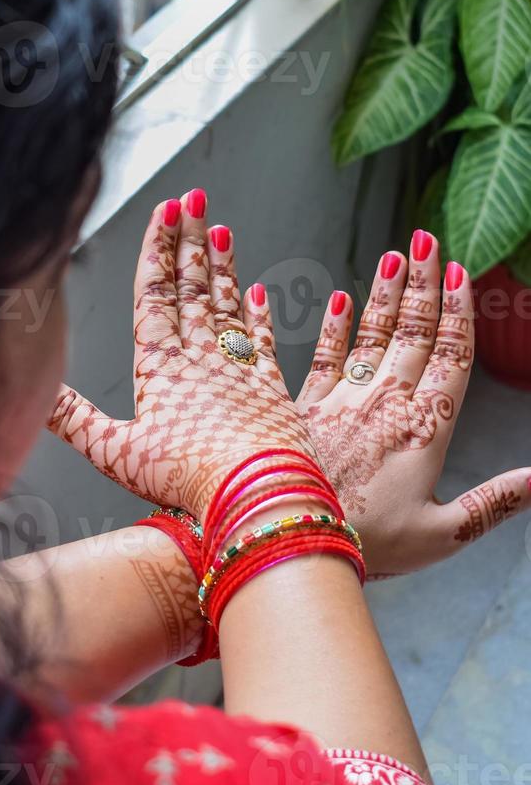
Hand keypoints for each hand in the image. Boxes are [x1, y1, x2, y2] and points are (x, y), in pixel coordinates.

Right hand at [48, 191, 314, 521]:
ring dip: (222, 265)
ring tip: (220, 229)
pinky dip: (259, 315)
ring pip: (225, 304)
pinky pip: (263, 340)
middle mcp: (200, 356)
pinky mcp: (270, 386)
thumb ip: (74, 418)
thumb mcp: (114, 451)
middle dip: (188, 240)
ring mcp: (237, 367)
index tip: (164, 212)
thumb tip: (36, 393)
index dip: (157, 251)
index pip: (156, 295)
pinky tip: (259, 293)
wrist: (254, 491)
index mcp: (160, 366)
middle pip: (192, 287)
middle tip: (192, 199)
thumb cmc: (186, 476)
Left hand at [295, 231, 530, 575]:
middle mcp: (386, 403)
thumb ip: (491, 503)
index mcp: (426, 428)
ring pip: (371, 335)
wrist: (293, 540)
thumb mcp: (441, 534)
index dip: (458, 313)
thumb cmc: (370, 544)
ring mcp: (342, 401)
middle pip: (413, 333)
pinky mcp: (303, 407)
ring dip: (386, 294)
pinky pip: (321, 357)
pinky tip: (337, 299)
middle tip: (428, 240)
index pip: (450, 357)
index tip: (462, 273)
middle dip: (424, 284)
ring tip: (395, 256)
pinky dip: (331, 328)